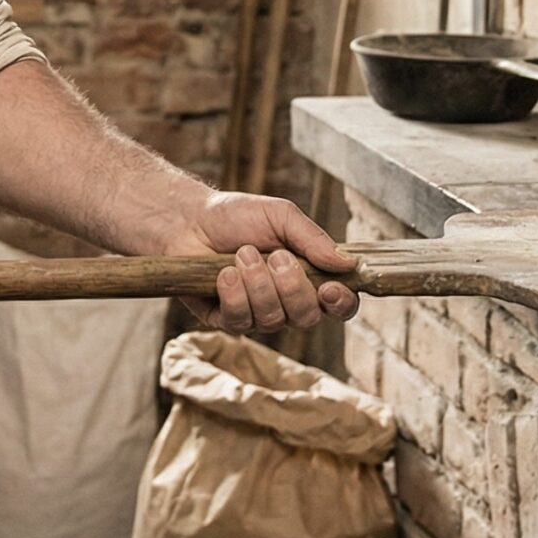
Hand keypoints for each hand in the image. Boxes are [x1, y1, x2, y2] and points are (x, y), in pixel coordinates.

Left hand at [161, 190, 360, 333]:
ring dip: (258, 284)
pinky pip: (240, 321)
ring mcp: (256, 314)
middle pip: (307, 317)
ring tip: (242, 254)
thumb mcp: (281, 216)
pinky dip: (234, 294)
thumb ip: (314, 239)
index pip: (339, 305)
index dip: (341, 304)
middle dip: (291, 287)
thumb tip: (348, 264)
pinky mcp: (226, 320)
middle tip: (275, 256)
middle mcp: (286, 302)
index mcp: (307, 278)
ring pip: (273, 320)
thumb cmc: (237, 217)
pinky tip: (224, 273)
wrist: (189, 220)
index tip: (329, 288)